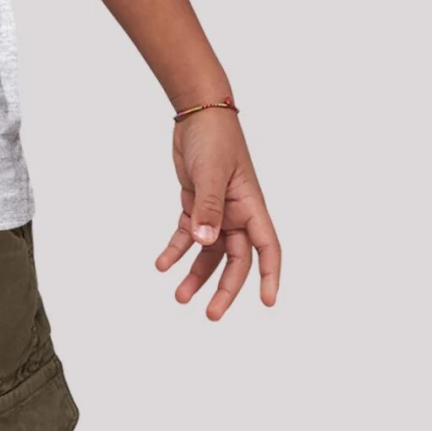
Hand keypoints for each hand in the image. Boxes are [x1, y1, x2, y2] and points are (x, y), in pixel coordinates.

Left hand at [155, 109, 280, 318]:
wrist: (196, 114)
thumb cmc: (214, 138)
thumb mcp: (210, 172)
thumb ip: (207, 209)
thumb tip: (206, 243)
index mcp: (251, 206)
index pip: (267, 248)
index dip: (270, 276)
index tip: (267, 302)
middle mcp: (237, 214)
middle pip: (235, 260)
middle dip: (224, 288)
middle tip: (210, 315)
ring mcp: (216, 211)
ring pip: (209, 253)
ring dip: (195, 274)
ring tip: (179, 296)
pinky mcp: (195, 206)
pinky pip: (187, 236)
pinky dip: (175, 251)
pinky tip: (161, 265)